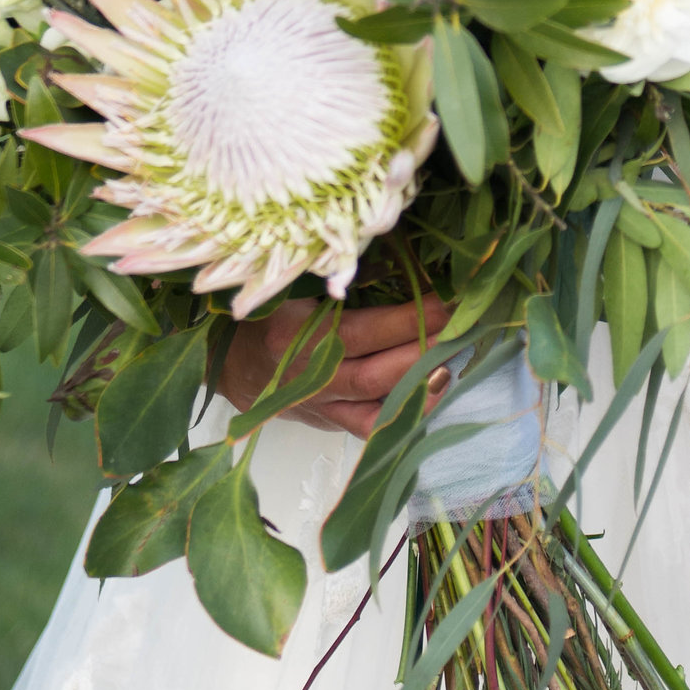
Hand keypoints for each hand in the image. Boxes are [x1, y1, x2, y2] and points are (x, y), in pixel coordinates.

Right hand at [215, 295, 453, 438]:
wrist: (224, 362)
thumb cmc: (263, 312)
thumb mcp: (292, 287)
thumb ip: (340, 281)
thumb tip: (404, 260)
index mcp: (295, 335)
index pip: (365, 332)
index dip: (410, 319)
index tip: (448, 300)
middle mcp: (309, 378)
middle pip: (378, 374)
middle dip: (426, 353)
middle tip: (464, 329)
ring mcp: (318, 406)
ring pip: (377, 409)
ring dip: (421, 389)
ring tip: (455, 365)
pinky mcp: (326, 423)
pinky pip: (368, 429)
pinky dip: (402, 417)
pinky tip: (431, 398)